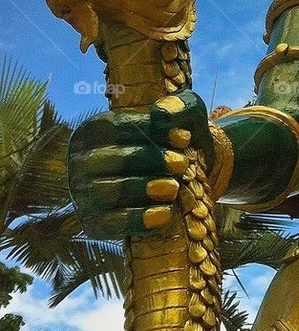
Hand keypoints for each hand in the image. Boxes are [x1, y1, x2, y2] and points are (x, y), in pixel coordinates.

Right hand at [68, 90, 213, 239]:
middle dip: (150, 160)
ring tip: (173, 188)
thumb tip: (161, 114)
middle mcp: (82, 161)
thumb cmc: (176, 142)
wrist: (184, 181)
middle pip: (111, 159)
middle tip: (181, 164)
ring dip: (143, 189)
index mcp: (95, 129)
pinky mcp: (93, 223)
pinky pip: (109, 224)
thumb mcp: (185, 116)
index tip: (184, 138)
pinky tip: (164, 214)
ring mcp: (84, 194)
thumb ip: (179, 106)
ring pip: (108, 192)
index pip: (116, 126)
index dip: (151, 131)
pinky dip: (137, 220)